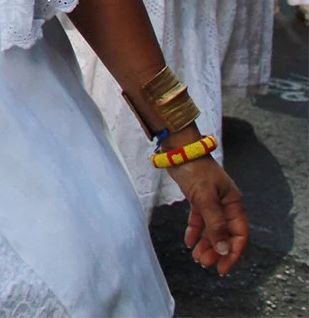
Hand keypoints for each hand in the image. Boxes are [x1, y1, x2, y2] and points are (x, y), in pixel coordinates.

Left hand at [169, 157, 247, 275]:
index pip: (239, 234)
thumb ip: (214, 224)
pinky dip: (195, 231)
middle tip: (204, 264)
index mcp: (234, 203)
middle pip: (225, 234)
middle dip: (216, 251)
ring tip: (196, 258)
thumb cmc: (196, 169)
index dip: (233, 253)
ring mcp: (212, 201)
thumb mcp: (205, 197)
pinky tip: (188, 242)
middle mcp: (226, 204)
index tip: (223, 268)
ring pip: (212, 229)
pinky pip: (200, 220)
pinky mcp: (198, 198)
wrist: (178, 149)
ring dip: (205, 244)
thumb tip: (223, 250)